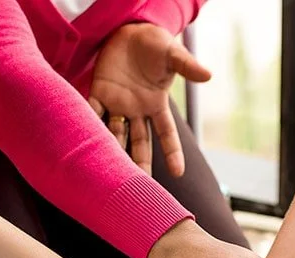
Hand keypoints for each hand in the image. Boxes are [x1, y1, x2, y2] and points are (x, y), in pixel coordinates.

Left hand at [89, 23, 210, 175]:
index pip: (167, 134)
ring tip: (111, 174)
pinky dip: (89, 124)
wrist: (130, 31)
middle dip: (139, 164)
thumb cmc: (156, 44)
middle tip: (139, 187)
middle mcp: (137, 110)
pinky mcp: (100, 92)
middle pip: (139, 143)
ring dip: (114, 152)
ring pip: (116, 134)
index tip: (178, 173)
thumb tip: (208, 75)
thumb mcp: (173, 54)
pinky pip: (93, 111)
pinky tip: (86, 143)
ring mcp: (117, 104)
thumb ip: (187, 67)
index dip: (173, 153)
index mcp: (157, 105)